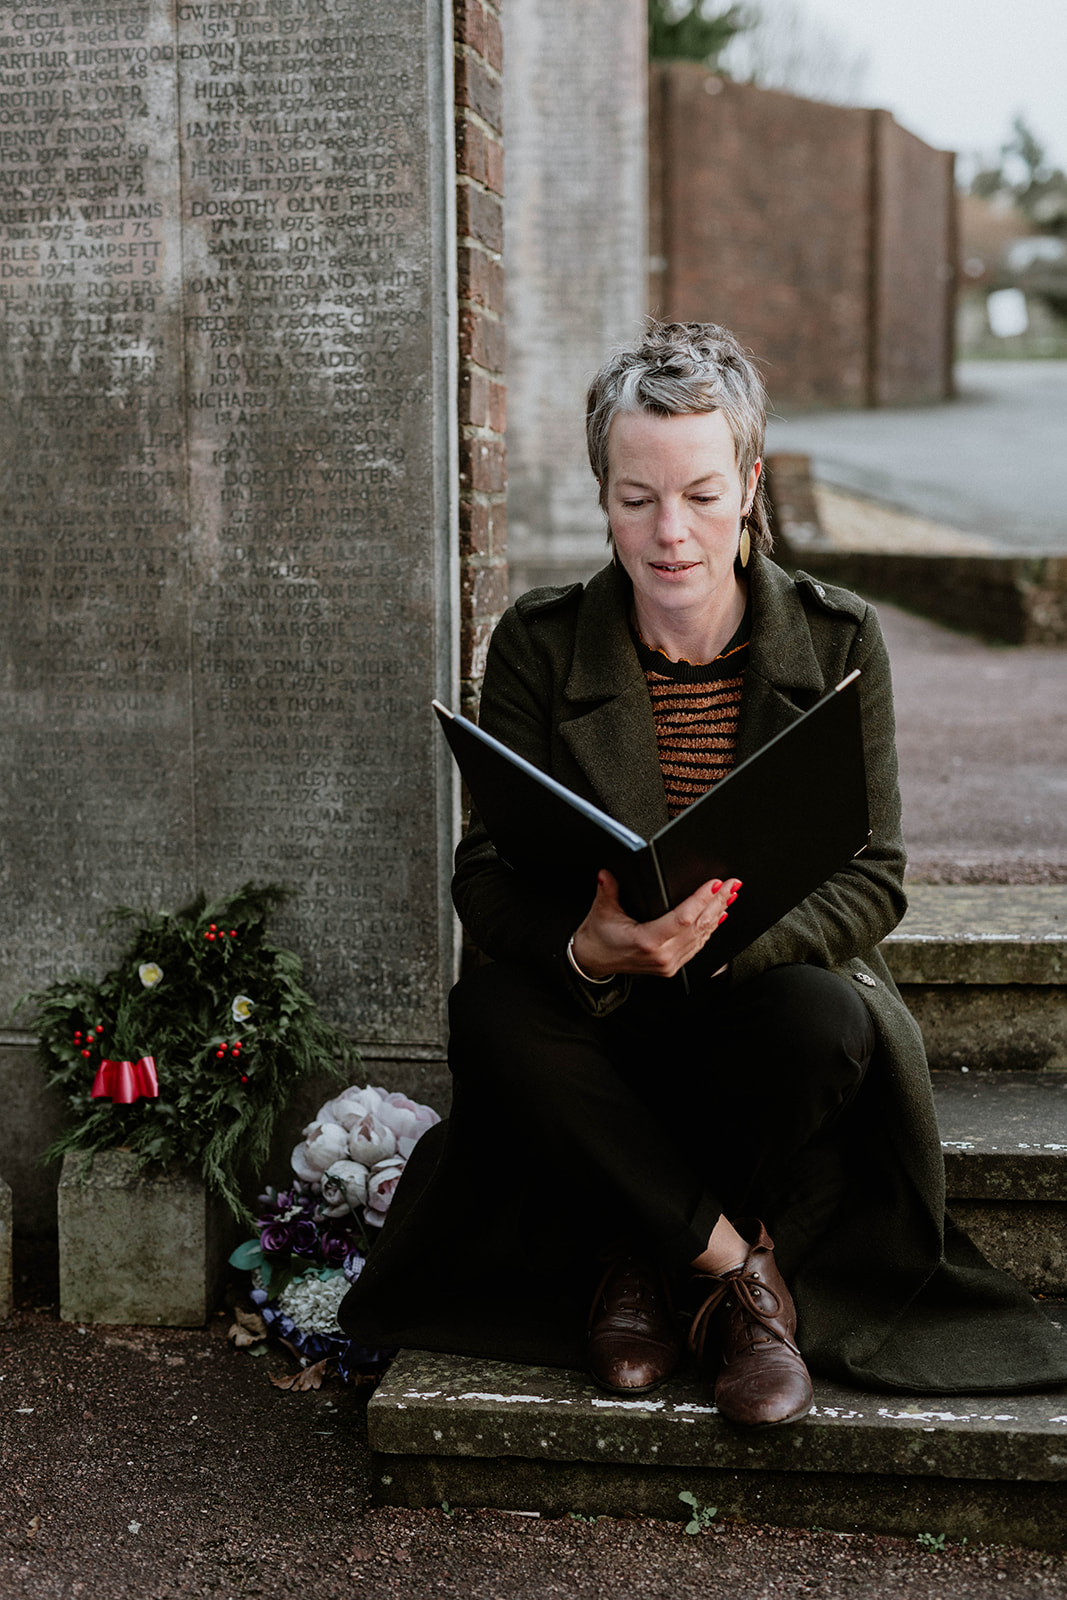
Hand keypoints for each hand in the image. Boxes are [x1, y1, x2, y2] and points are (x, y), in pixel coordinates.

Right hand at [570, 870, 740, 980]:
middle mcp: (662, 956)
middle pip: (698, 926)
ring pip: (702, 937)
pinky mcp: (672, 966)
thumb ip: (607, 890)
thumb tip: (608, 874)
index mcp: (647, 942)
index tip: (716, 883)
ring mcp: (669, 963)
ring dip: (718, 914)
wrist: (593, 962)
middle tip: (732, 884)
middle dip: (718, 902)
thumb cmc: (598, 939)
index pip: (683, 918)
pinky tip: (718, 917)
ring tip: (730, 896)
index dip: (702, 899)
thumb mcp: (600, 911)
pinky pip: (697, 947)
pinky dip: (709, 930)